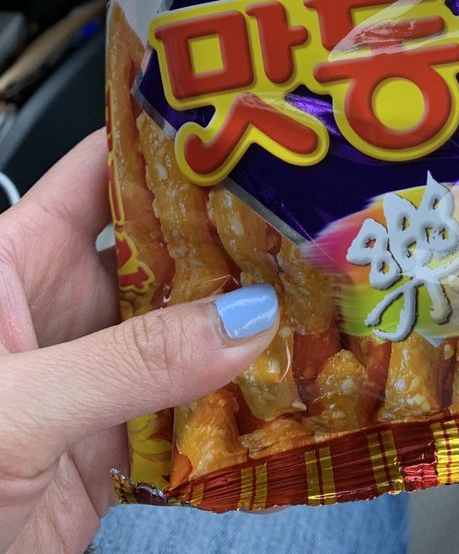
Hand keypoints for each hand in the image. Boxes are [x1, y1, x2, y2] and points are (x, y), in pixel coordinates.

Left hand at [0, 131, 278, 553]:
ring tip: (321, 289)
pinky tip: (292, 379)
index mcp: (21, 257)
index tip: (245, 129)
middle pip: (164, 245)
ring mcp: (99, 368)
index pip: (103, 172)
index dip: (169, 143)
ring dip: (247, 317)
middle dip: (233, 232)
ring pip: (188, 324)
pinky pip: (192, 401)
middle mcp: (66, 301)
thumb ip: (128, 360)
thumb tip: (246, 318)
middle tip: (310, 216)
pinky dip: (240, 395)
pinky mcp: (120, 436)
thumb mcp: (17, 404)